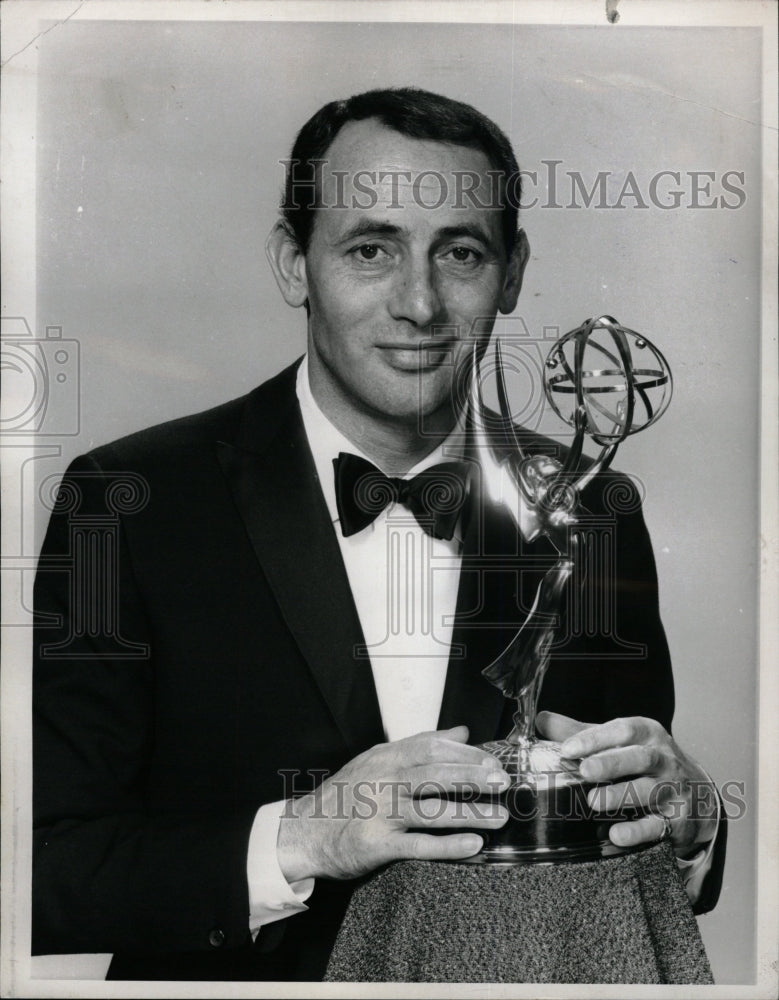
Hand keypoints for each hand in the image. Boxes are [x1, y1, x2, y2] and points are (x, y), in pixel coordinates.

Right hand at [277, 726, 509, 880]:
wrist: (304, 831)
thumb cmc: (345, 794)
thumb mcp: (378, 759)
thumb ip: (419, 745)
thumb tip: (461, 732)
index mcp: (386, 757)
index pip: (431, 747)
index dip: (465, 754)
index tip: (493, 760)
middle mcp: (384, 781)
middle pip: (435, 774)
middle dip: (473, 778)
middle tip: (503, 783)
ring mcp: (380, 812)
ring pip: (432, 810)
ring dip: (470, 813)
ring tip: (499, 817)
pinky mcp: (377, 844)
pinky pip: (418, 845)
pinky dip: (448, 846)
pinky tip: (473, 846)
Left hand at [537, 711, 717, 855]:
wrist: (697, 794)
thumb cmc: (646, 762)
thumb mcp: (619, 742)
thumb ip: (581, 732)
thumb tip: (542, 720)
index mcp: (648, 734)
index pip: (623, 730)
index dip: (595, 738)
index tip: (568, 748)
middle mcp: (664, 759)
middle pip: (641, 758)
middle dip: (612, 763)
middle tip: (584, 771)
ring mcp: (674, 790)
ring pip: (651, 791)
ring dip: (622, 796)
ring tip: (593, 801)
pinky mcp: (679, 821)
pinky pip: (660, 826)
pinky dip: (638, 831)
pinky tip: (616, 834)